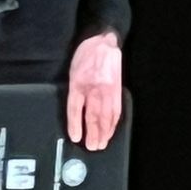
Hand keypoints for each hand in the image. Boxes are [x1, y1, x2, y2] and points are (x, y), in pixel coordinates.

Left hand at [67, 31, 123, 150]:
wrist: (104, 41)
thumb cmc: (86, 55)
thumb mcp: (73, 71)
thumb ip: (74, 89)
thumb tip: (76, 111)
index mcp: (79, 82)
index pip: (75, 109)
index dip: (75, 125)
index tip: (76, 137)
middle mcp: (93, 88)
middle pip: (93, 116)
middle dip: (93, 133)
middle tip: (92, 147)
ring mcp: (107, 90)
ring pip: (106, 116)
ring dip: (104, 132)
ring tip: (101, 144)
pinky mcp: (117, 89)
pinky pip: (115, 110)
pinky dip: (113, 123)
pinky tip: (111, 130)